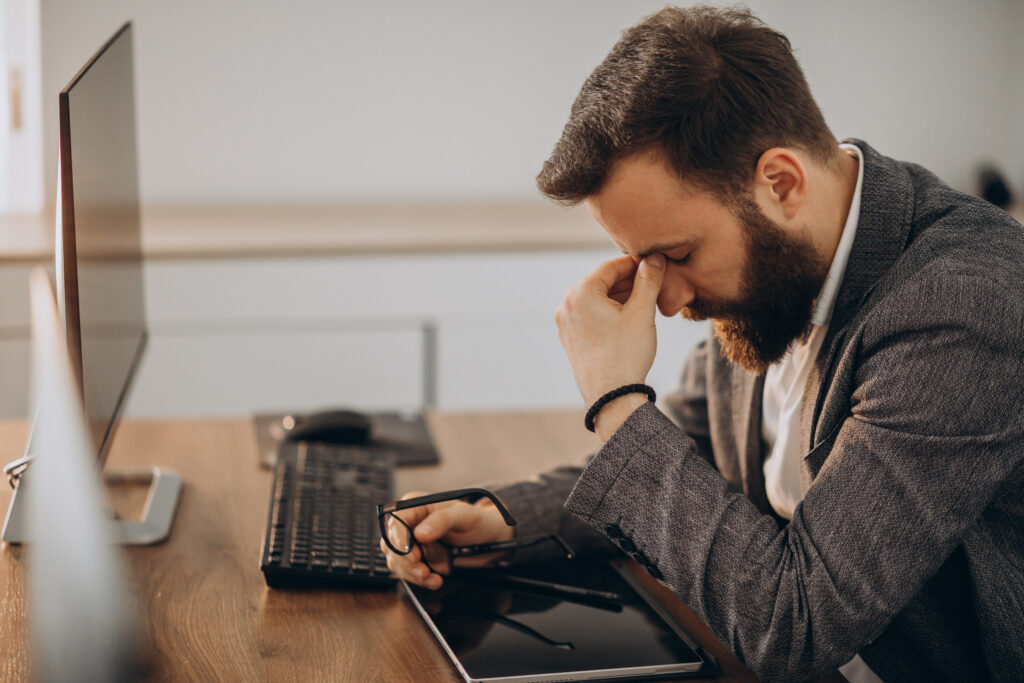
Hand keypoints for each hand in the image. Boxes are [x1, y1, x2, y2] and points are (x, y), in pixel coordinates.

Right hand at [379, 491, 514, 589]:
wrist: (488, 539)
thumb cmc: (476, 521)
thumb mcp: (464, 516)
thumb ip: (442, 521)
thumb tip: (420, 533)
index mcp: (416, 505)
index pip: (396, 521)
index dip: (399, 540)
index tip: (413, 555)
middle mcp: (410, 523)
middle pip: (392, 543)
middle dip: (406, 561)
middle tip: (423, 570)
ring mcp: (411, 542)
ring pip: (396, 561)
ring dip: (412, 573)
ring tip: (431, 577)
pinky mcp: (417, 559)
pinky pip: (408, 572)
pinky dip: (419, 580)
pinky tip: (435, 580)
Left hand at [555, 254, 665, 407]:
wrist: (612, 397)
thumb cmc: (626, 354)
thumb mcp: (642, 312)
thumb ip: (648, 280)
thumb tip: (655, 258)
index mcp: (580, 293)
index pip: (611, 266)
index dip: (636, 263)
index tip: (655, 264)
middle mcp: (567, 305)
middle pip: (602, 282)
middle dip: (629, 282)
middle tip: (654, 284)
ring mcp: (566, 324)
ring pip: (597, 300)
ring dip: (620, 297)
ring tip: (645, 302)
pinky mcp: (571, 339)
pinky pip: (591, 316)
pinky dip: (610, 313)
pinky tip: (629, 319)